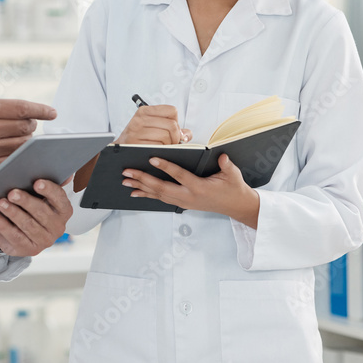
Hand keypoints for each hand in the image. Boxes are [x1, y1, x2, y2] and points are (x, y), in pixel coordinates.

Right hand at [0, 70, 56, 176]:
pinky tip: (20, 154)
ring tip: (24, 136)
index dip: (40, 109)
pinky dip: (19, 157)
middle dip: (32, 124)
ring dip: (28, 141)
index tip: (53, 112)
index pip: (21, 108)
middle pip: (25, 127)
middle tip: (30, 122)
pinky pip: (10, 162)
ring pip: (21, 146)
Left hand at [0, 179, 73, 256]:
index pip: (60, 198)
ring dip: (13, 213)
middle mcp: (58, 227)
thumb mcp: (39, 195)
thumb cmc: (31, 207)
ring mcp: (45, 240)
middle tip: (12, 193)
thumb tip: (64, 173)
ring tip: (0, 203)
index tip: (37, 183)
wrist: (22, 231)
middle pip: (42, 213)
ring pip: (28, 225)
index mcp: (63, 210)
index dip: (49, 190)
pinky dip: (3, 225)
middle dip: (26, 202)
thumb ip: (47, 183)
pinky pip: (15, 237)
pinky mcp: (29, 249)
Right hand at [115, 105, 191, 144]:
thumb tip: (186, 135)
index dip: (176, 121)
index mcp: (144, 111)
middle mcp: (140, 119)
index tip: (173, 130)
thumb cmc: (138, 138)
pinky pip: (159, 146)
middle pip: (172, 125)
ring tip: (163, 147)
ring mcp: (137, 131)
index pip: (171, 110)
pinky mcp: (137, 144)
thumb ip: (171, 127)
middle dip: (176, 136)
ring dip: (169, 145)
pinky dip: (162, 150)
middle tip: (172, 142)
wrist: (120, 149)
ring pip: (167, 136)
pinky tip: (159, 151)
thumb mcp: (152, 127)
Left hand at [120, 153, 260, 227]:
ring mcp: (184, 202)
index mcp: (200, 187)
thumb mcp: (233, 175)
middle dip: (143, 179)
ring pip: (158, 195)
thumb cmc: (233, 188)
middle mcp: (189, 196)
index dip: (166, 167)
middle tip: (128, 172)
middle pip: (162, 188)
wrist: (236, 206)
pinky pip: (161, 199)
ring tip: (126, 181)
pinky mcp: (182, 203)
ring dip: (141, 187)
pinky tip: (135, 192)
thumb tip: (222, 156)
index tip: (152, 159)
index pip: (179, 175)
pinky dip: (147, 195)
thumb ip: (226, 165)